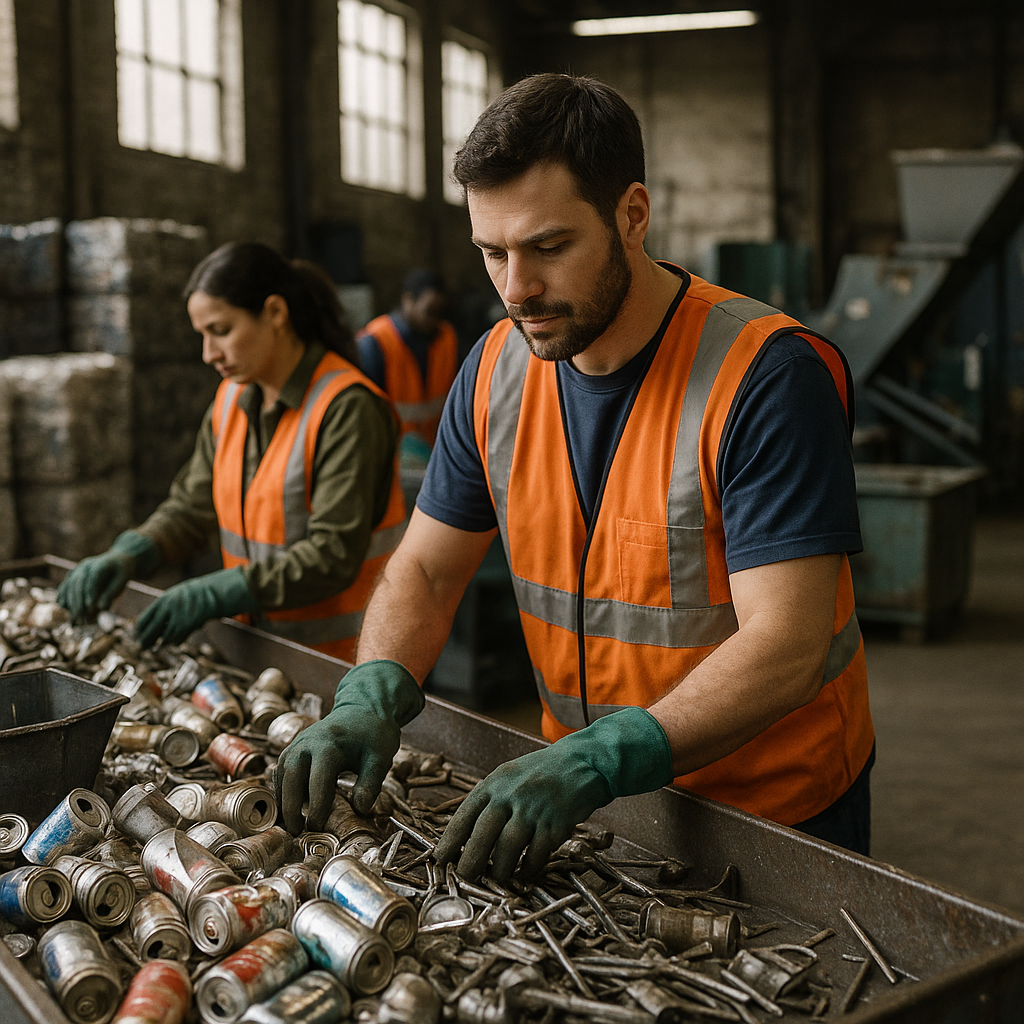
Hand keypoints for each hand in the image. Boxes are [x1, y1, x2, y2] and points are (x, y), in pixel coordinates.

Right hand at [57, 531, 158, 621]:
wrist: (115, 560)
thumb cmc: (120, 573)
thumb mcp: (123, 580)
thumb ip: (112, 592)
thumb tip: (102, 608)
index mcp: (101, 564)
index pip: (93, 578)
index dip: (90, 592)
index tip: (90, 607)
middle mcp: (86, 565)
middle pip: (78, 584)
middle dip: (78, 603)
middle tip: (81, 620)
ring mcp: (77, 570)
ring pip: (69, 586)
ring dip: (70, 603)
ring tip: (74, 619)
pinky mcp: (72, 575)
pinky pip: (65, 586)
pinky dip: (63, 597)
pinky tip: (63, 607)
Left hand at [134, 567, 257, 647]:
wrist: (215, 592)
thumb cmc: (198, 593)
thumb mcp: (178, 596)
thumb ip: (166, 608)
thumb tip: (157, 623)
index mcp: (163, 600)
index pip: (144, 619)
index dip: (140, 630)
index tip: (138, 636)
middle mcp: (167, 609)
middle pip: (150, 630)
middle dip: (146, 640)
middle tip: (142, 647)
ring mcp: (177, 617)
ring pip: (164, 637)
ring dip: (161, 643)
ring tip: (159, 646)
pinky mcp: (188, 626)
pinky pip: (177, 639)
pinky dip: (175, 641)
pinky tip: (175, 642)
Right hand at [274, 660, 424, 833]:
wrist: (363, 709)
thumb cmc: (373, 734)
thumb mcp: (380, 757)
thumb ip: (370, 783)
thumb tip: (361, 810)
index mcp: (329, 744)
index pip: (318, 779)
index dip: (316, 806)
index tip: (317, 827)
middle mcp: (307, 743)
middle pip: (291, 777)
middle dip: (290, 807)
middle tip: (296, 832)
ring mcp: (297, 744)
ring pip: (282, 774)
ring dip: (283, 800)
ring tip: (291, 825)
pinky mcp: (294, 748)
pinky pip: (282, 771)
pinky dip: (283, 790)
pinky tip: (290, 809)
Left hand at [434, 707, 673, 881]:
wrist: (584, 762)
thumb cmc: (543, 772)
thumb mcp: (510, 776)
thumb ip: (491, 801)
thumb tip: (467, 836)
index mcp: (495, 782)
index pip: (464, 814)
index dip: (449, 840)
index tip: (439, 860)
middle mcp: (511, 795)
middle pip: (482, 836)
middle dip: (470, 864)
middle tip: (463, 881)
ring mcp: (533, 809)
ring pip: (508, 849)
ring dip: (501, 871)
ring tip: (497, 882)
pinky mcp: (555, 824)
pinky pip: (536, 855)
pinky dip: (529, 869)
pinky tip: (525, 876)